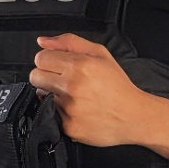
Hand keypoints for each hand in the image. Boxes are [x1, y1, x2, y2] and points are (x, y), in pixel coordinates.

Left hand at [30, 34, 168, 151]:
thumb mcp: (100, 54)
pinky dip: (60, 112)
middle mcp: (72, 86)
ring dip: (53, 95)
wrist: (133, 116)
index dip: (48, 60)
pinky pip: (51, 114)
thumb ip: (69, 42)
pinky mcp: (68, 126)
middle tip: (62, 80)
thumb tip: (41, 41)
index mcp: (80, 65)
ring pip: (42, 96)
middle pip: (35, 76)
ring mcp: (69, 108)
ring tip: (74, 96)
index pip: (41, 58)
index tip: (57, 65)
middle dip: (45, 76)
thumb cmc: (117, 85)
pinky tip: (77, 110)